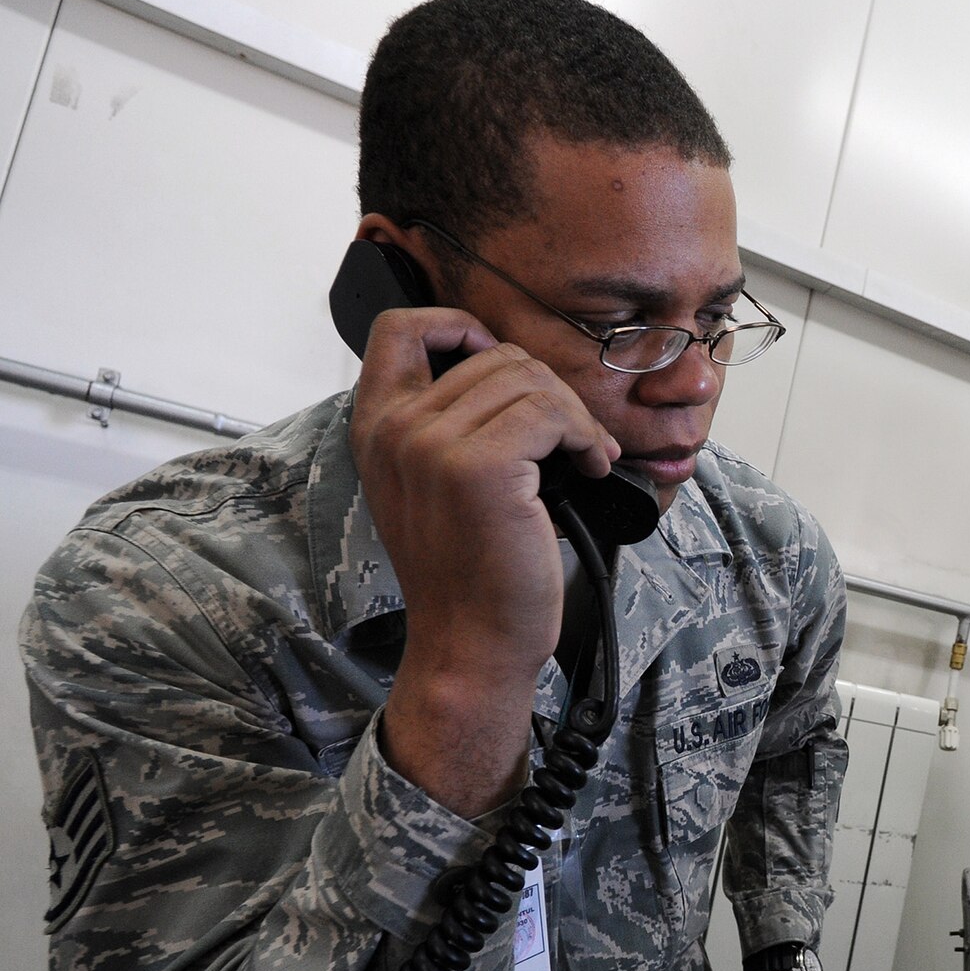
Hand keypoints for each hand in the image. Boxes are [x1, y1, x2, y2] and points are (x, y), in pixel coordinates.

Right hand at [349, 307, 617, 815]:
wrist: (472, 643)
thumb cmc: (473, 571)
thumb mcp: (442, 485)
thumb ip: (455, 422)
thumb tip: (520, 372)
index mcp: (376, 427)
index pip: (401, 328)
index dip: (461, 327)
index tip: (506, 370)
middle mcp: (393, 428)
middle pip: (494, 354)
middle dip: (550, 392)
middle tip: (575, 441)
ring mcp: (430, 444)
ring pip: (529, 379)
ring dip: (575, 416)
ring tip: (586, 458)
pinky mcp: (479, 467)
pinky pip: (551, 412)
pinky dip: (586, 435)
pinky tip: (593, 469)